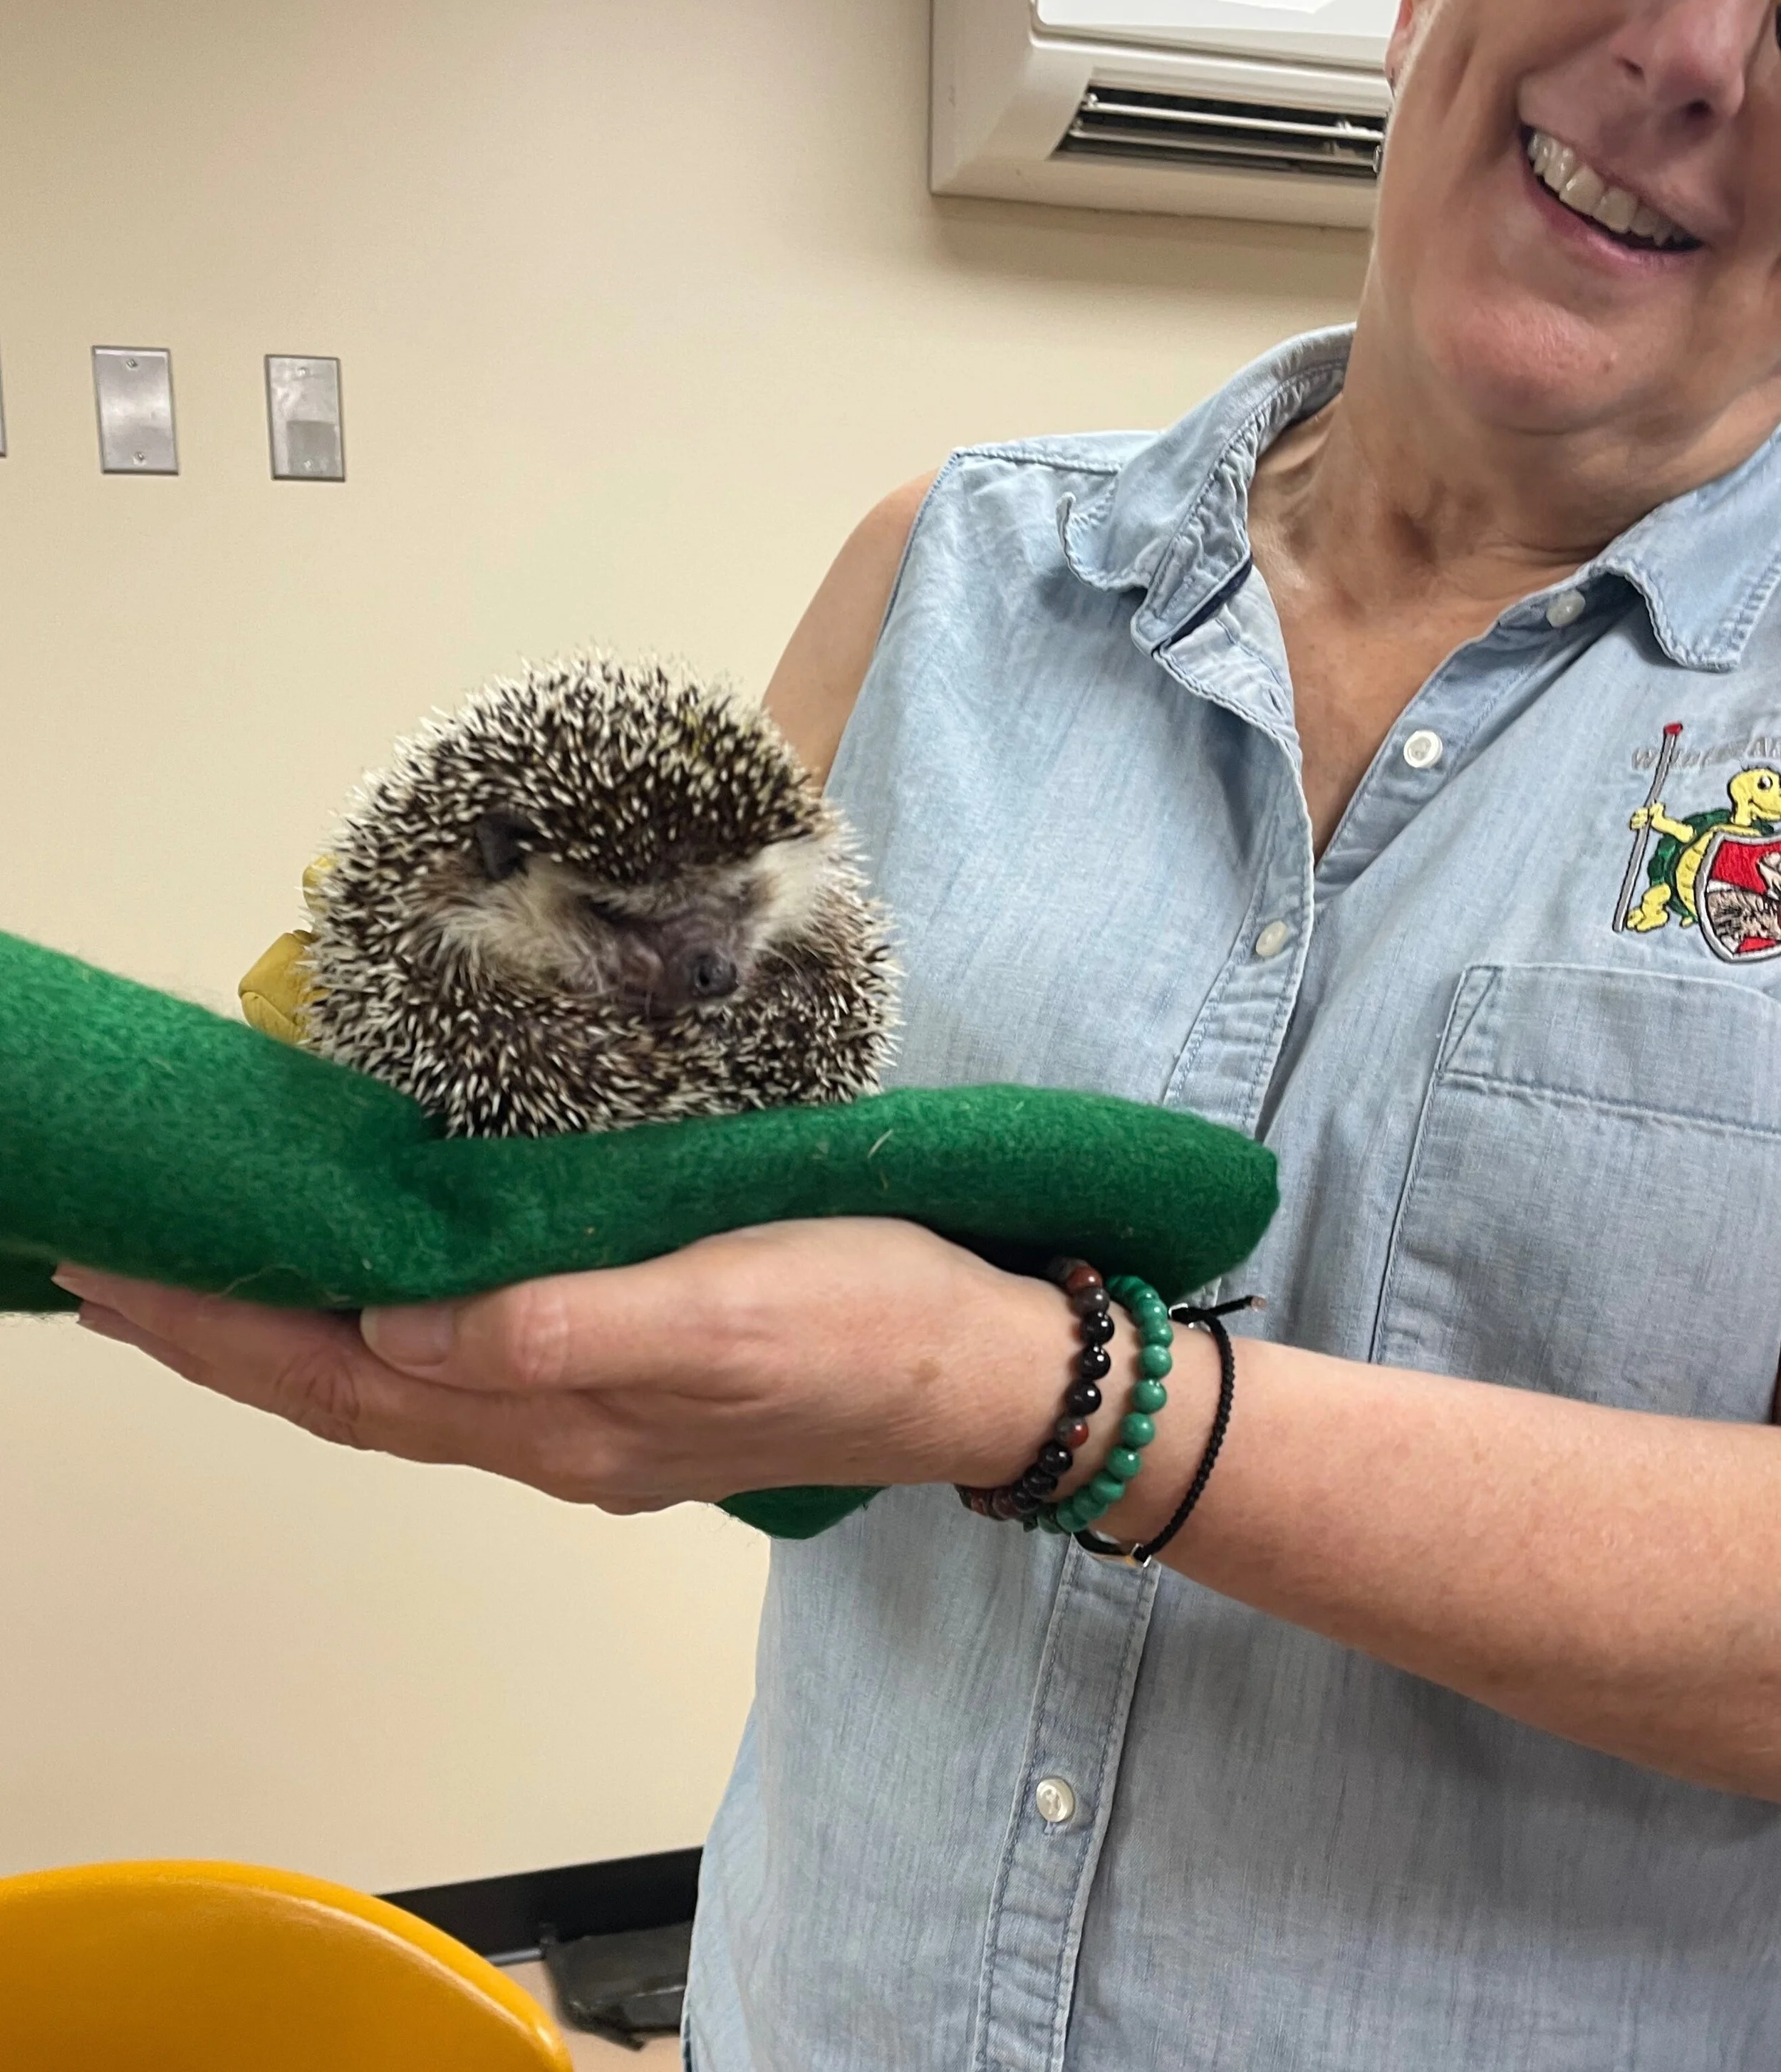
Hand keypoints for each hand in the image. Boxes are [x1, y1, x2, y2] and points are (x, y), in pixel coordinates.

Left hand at [52, 1221, 1089, 1513]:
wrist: (985, 1372)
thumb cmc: (868, 1316)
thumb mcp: (725, 1308)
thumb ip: (562, 1329)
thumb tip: (395, 1326)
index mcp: (560, 1416)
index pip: (343, 1379)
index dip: (221, 1333)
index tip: (113, 1272)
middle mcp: (553, 1436)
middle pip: (349, 1395)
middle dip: (221, 1341)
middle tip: (108, 1273)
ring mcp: (593, 1422)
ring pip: (397, 1389)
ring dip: (287, 1345)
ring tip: (205, 1291)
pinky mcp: (634, 1385)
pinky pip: (458, 1372)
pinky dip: (377, 1339)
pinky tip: (372, 1298)